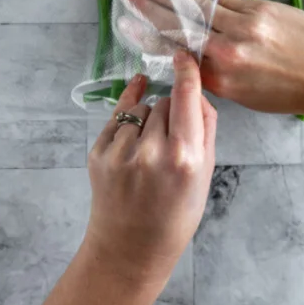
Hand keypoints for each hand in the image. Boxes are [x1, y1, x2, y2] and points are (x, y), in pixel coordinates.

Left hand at [83, 52, 216, 289]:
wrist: (131, 249)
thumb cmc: (176, 216)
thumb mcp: (206, 176)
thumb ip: (206, 130)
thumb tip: (197, 92)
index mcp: (184, 158)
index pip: (185, 97)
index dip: (185, 71)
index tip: (183, 55)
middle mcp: (151, 152)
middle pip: (164, 103)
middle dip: (170, 113)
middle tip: (172, 141)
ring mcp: (120, 153)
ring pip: (140, 109)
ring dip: (148, 119)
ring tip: (151, 149)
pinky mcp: (97, 154)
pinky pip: (117, 118)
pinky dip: (128, 118)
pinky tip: (135, 117)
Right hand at [122, 0, 303, 116]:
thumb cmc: (290, 91)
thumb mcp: (245, 96)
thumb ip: (214, 75)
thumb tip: (187, 54)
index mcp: (222, 80)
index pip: (176, 54)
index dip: (148, 37)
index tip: (127, 25)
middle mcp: (229, 53)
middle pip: (180, 26)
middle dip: (149, 10)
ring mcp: (245, 28)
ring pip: (197, 8)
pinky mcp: (260, 10)